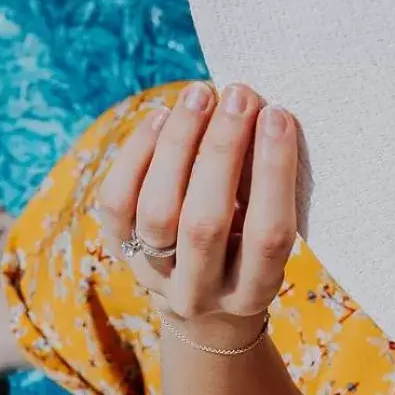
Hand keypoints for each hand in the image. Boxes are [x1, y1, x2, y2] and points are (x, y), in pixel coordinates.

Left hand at [97, 81, 299, 347]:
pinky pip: (117, 203)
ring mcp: (153, 277)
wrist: (200, 299)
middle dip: (222, 150)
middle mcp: (199, 293)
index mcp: (253, 292)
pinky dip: (137, 154)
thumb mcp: (267, 231)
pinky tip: (161, 117)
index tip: (278, 116)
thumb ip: (266, 187)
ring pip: (157, 210)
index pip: (267, 235)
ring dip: (178, 144)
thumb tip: (262, 114)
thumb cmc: (248, 247)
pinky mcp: (119, 252)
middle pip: (204, 223)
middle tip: (239, 96)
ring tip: (200, 96)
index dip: (273, 173)